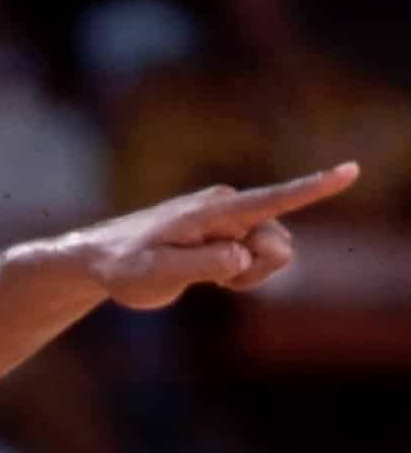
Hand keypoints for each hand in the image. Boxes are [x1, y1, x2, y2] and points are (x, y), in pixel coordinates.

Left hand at [75, 162, 359, 308]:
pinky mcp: (227, 230)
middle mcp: (228, 206)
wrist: (99, 259)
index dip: (314, 188)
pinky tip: (212, 275)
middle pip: (279, 242)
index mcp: (212, 212)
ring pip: (272, 251)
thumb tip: (241, 256)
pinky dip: (243, 273)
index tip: (351, 170)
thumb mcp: (154, 275)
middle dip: (259, 270)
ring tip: (206, 277)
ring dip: (250, 273)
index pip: (272, 200)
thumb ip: (200, 265)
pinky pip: (258, 256)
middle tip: (215, 282)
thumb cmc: (123, 267)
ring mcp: (229, 217)